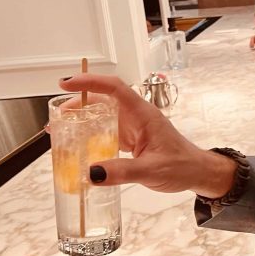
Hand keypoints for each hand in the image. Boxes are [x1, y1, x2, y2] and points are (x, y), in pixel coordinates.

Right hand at [56, 74, 235, 196]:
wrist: (197, 173)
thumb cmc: (182, 166)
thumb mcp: (152, 170)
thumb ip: (122, 172)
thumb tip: (92, 172)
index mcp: (143, 114)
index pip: (114, 88)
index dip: (90, 82)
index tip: (67, 83)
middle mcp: (136, 116)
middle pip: (103, 100)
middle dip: (78, 104)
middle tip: (56, 116)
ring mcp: (133, 127)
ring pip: (103, 116)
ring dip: (82, 120)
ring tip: (60, 129)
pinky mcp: (131, 140)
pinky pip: (107, 132)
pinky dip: (90, 135)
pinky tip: (78, 145)